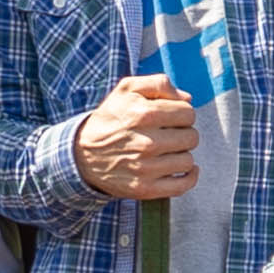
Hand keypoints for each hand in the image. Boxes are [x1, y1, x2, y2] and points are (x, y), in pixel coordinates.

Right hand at [70, 74, 197, 200]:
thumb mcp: (126, 89)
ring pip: (188, 160)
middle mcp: (146, 143)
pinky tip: (185, 169)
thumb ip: (158, 83)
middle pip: (191, 137)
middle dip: (183, 133)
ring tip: (167, 151)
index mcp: (143, 114)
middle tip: (169, 134)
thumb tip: (187, 99)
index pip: (188, 113)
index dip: (182, 113)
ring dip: (181, 154)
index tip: (172, 117)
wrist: (82, 155)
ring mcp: (146, 168)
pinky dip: (189, 177)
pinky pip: (183, 185)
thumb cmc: (109, 119)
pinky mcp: (145, 188)